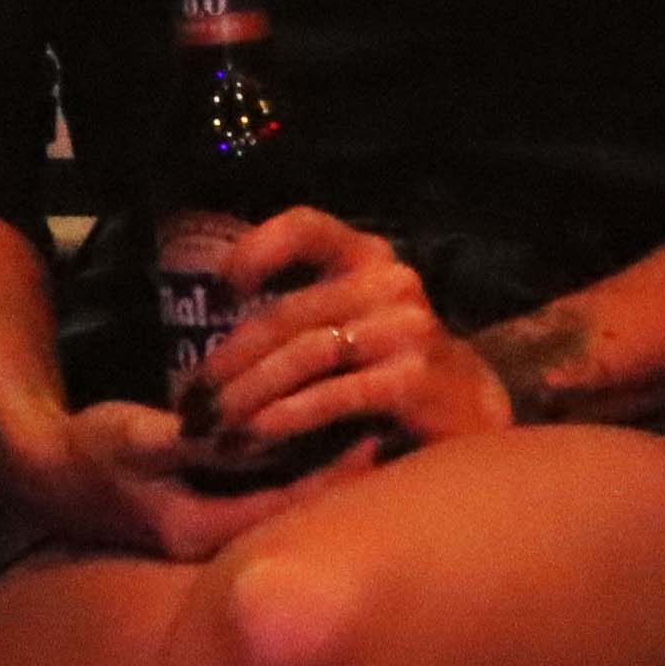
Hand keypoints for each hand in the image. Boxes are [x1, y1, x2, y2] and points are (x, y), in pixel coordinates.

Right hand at [2, 394, 383, 560]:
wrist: (45, 473)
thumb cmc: (90, 450)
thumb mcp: (138, 438)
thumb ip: (197, 439)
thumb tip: (255, 432)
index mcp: (196, 534)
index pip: (286, 510)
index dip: (334, 474)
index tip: (376, 436)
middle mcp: (211, 547)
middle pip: (296, 517)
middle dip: (343, 479)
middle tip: (394, 434)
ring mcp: (211, 537)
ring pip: (285, 508)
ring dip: (324, 475)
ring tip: (374, 434)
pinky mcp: (210, 518)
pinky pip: (268, 499)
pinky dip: (297, 473)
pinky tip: (325, 442)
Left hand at [201, 208, 517, 455]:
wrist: (474, 413)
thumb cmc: (395, 366)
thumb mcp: (355, 318)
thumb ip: (304, 309)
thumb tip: (222, 319)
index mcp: (369, 257)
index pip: (306, 227)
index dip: (257, 248)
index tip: (224, 286)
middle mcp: (391, 283)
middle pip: (287, 314)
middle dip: (229, 362)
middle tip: (190, 402)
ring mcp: (406, 329)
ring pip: (302, 357)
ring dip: (246, 396)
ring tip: (210, 428)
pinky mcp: (413, 379)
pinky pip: (331, 396)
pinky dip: (284, 419)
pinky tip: (253, 438)